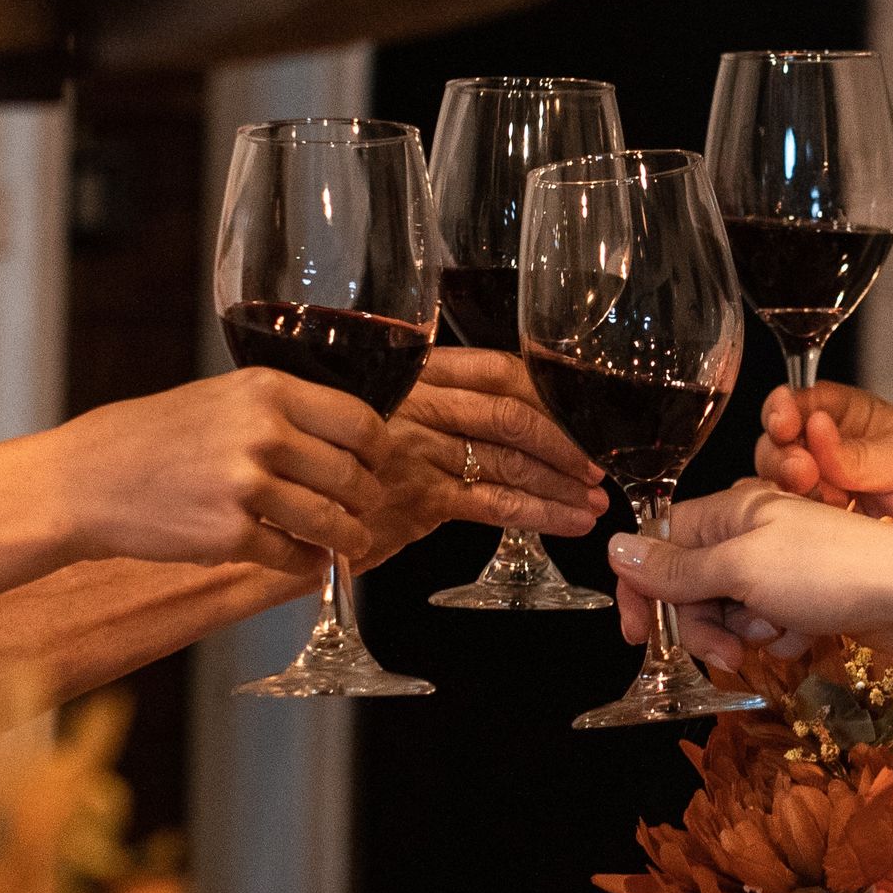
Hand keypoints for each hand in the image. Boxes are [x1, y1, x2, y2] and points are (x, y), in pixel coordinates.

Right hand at [47, 369, 392, 570]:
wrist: (85, 480)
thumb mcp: (220, 398)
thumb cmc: (148, 438)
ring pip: (330, 521)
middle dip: (366, 499)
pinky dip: (307, 565)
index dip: (378, 450)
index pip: (359, 421)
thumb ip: (280, 411)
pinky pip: (292, 556)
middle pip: (352, 475)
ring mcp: (245, 486)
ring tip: (348, 543)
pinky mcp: (228, 535)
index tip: (378, 463)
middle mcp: (263, 433)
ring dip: (349, 539)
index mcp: (267, 390)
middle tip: (364, 508)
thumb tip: (342, 440)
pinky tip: (307, 562)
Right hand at [355, 348, 608, 571]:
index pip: (500, 369)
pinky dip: (539, 513)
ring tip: (594, 503)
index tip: (585, 411)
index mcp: (420, 373)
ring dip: (560, 484)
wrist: (295, 493)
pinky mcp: (420, 499)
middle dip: (566, 444)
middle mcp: (422, 405)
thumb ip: (441, 400)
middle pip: (513, 415)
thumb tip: (513, 407)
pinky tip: (569, 523)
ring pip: (509, 461)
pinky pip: (493, 503)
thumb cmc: (349, 450)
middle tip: (598, 468)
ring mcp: (421, 451)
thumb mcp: (389, 406)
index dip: (551, 391)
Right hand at [606, 483, 892, 684]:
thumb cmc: (832, 570)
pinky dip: (779, 636)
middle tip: (726, 650)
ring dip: (744, 631)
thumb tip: (613, 548)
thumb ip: (676, 567)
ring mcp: (781, 566)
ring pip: (728, 609)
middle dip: (702, 622)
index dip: (642, 586)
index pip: (661, 542)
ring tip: (779, 633)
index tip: (638, 634)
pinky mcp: (808, 597)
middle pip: (691, 583)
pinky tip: (806, 637)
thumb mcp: (741, 567)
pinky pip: (768, 623)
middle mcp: (751, 532)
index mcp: (730, 509)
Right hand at [755, 383, 892, 538]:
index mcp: (851, 418)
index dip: (785, 407)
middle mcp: (828, 451)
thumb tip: (817, 431)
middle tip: (800, 466)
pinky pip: (789, 518)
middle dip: (780, 449)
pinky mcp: (823, 528)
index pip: (803, 402)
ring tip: (807, 485)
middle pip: (778, 441)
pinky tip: (797, 515)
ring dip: (781, 482)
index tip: (785, 419)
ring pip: (776, 480)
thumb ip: (862, 452)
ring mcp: (823, 491)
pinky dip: (785, 515)